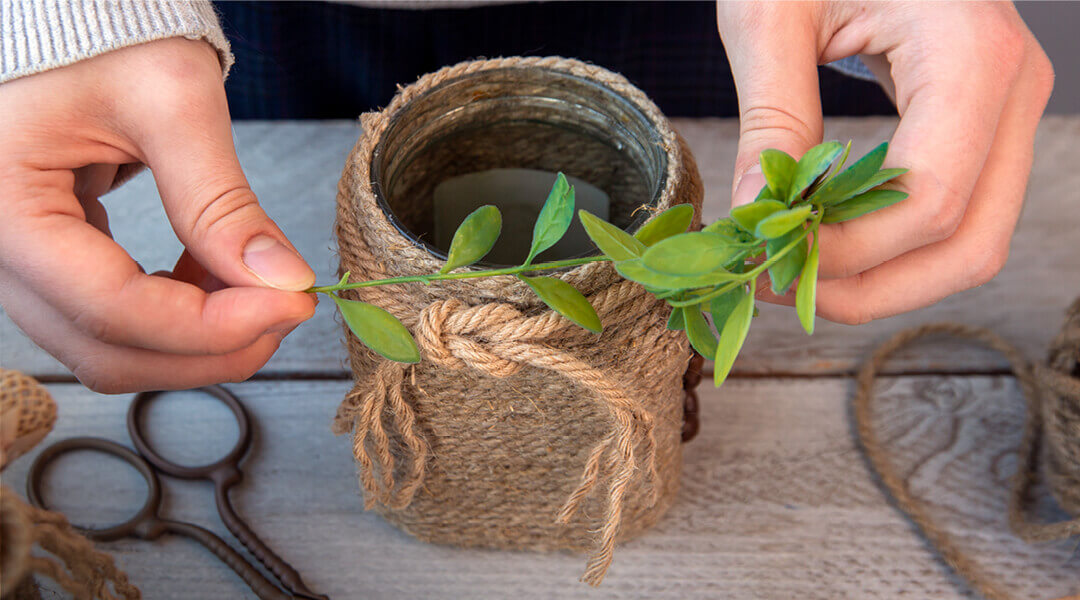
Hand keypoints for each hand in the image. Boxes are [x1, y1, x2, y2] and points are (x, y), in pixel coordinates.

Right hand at [0, 38, 316, 392]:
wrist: (75, 17)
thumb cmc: (105, 35)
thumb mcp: (171, 100)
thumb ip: (223, 199)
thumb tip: (285, 281)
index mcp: (4, 205)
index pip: (111, 306)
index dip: (210, 325)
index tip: (291, 306)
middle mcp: (0, 250)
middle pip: (108, 350)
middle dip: (211, 346)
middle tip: (289, 310)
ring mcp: (24, 263)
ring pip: (112, 348)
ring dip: (197, 339)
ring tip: (259, 286)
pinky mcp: (57, 262)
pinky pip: (115, 319)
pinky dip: (178, 316)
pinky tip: (218, 274)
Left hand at [717, 1, 1052, 322]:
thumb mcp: (772, 13)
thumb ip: (770, 116)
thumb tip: (755, 216)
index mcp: (971, 52)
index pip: (928, 197)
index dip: (847, 250)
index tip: (767, 258)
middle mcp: (1013, 89)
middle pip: (968, 243)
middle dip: (870, 287)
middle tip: (780, 287)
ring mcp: (1009, 110)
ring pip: (971, 243)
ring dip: (884, 279)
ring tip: (797, 272)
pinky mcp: (985, 125)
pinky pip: (956, 215)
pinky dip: (894, 248)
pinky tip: (826, 243)